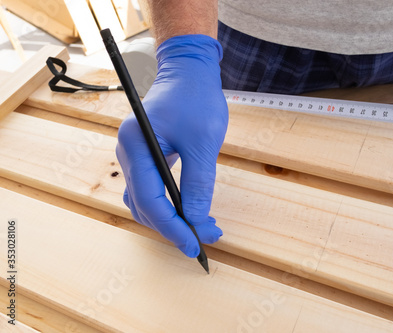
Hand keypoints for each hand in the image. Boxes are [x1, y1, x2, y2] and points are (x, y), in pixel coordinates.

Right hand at [116, 35, 227, 256]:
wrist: (189, 73)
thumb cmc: (196, 98)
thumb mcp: (203, 142)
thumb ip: (198, 182)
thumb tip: (195, 218)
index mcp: (136, 145)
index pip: (148, 198)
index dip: (171, 226)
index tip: (194, 244)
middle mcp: (128, 153)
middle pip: (143, 204)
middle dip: (173, 226)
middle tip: (205, 236)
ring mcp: (134, 156)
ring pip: (145, 201)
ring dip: (170, 219)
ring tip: (201, 228)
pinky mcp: (146, 158)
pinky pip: (151, 190)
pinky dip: (168, 206)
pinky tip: (188, 212)